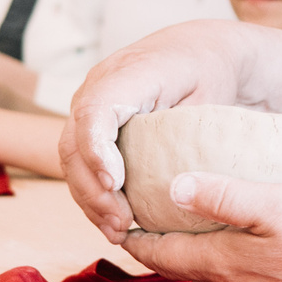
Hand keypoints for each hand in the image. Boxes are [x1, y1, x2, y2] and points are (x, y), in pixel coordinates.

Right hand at [61, 22, 257, 247]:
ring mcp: (90, 104)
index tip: (114, 183)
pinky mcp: (93, 123)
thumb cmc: (209, 71)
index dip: (96, 150)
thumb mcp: (209, 95)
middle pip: (74, 142)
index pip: (95, 111)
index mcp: (128, 73)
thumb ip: (189, 130)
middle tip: (120, 224)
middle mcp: (98, 86)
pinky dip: (92, 193)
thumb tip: (181, 180)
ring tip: (116, 231)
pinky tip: (113, 221)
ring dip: (89, 199)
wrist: (198, 50)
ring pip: (71, 158)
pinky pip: (81, 160)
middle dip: (92, 189)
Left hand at [121, 172, 281, 281]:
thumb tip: (173, 186)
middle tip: (150, 215)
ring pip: (210, 277)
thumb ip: (222, 196)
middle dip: (161, 243)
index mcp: (219, 262)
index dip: (134, 234)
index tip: (118, 215)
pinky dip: (226, 265)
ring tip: (192, 227)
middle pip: (180, 266)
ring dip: (193, 255)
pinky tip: (243, 249)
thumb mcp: (274, 204)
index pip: (158, 252)